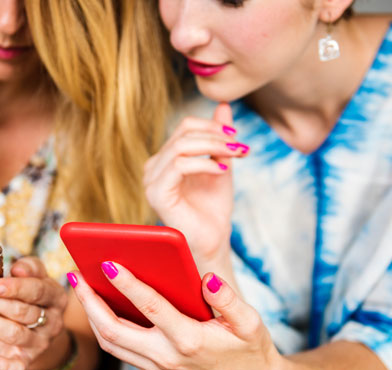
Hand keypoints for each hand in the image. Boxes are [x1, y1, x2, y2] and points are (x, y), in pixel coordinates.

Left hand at [0, 257, 68, 369]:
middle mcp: (52, 322)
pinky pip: (15, 367)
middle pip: (22, 312)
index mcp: (56, 298)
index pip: (37, 291)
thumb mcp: (35, 277)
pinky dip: (0, 365)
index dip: (14, 288)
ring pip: (15, 334)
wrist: (39, 329)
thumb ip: (29, 268)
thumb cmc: (31, 296)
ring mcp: (40, 343)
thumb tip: (18, 269)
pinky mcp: (27, 361)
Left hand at [67, 263, 287, 369]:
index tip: (108, 263)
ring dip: (90, 315)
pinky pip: (118, 349)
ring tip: (80, 287)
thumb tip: (207, 277)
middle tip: (76, 275)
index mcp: (189, 340)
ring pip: (110, 342)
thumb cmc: (250, 348)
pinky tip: (98, 305)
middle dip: (90, 302)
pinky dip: (102, 327)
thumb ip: (227, 299)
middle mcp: (166, 356)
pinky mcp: (153, 369)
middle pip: (114, 329)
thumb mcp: (249, 322)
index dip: (128, 285)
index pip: (151, 308)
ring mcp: (157, 366)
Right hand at [143, 103, 245, 263]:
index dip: (213, 126)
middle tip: (240, 145)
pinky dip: (204, 163)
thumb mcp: (221, 163)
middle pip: (184, 133)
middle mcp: (154, 167)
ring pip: (181, 146)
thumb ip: (219, 137)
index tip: (237, 137)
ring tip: (235, 155)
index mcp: (165, 159)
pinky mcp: (156, 193)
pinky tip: (222, 170)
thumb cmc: (214, 208)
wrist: (213, 241)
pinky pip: (179, 165)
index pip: (185, 127)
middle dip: (216, 135)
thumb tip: (224, 105)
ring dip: (214, 147)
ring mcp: (152, 180)